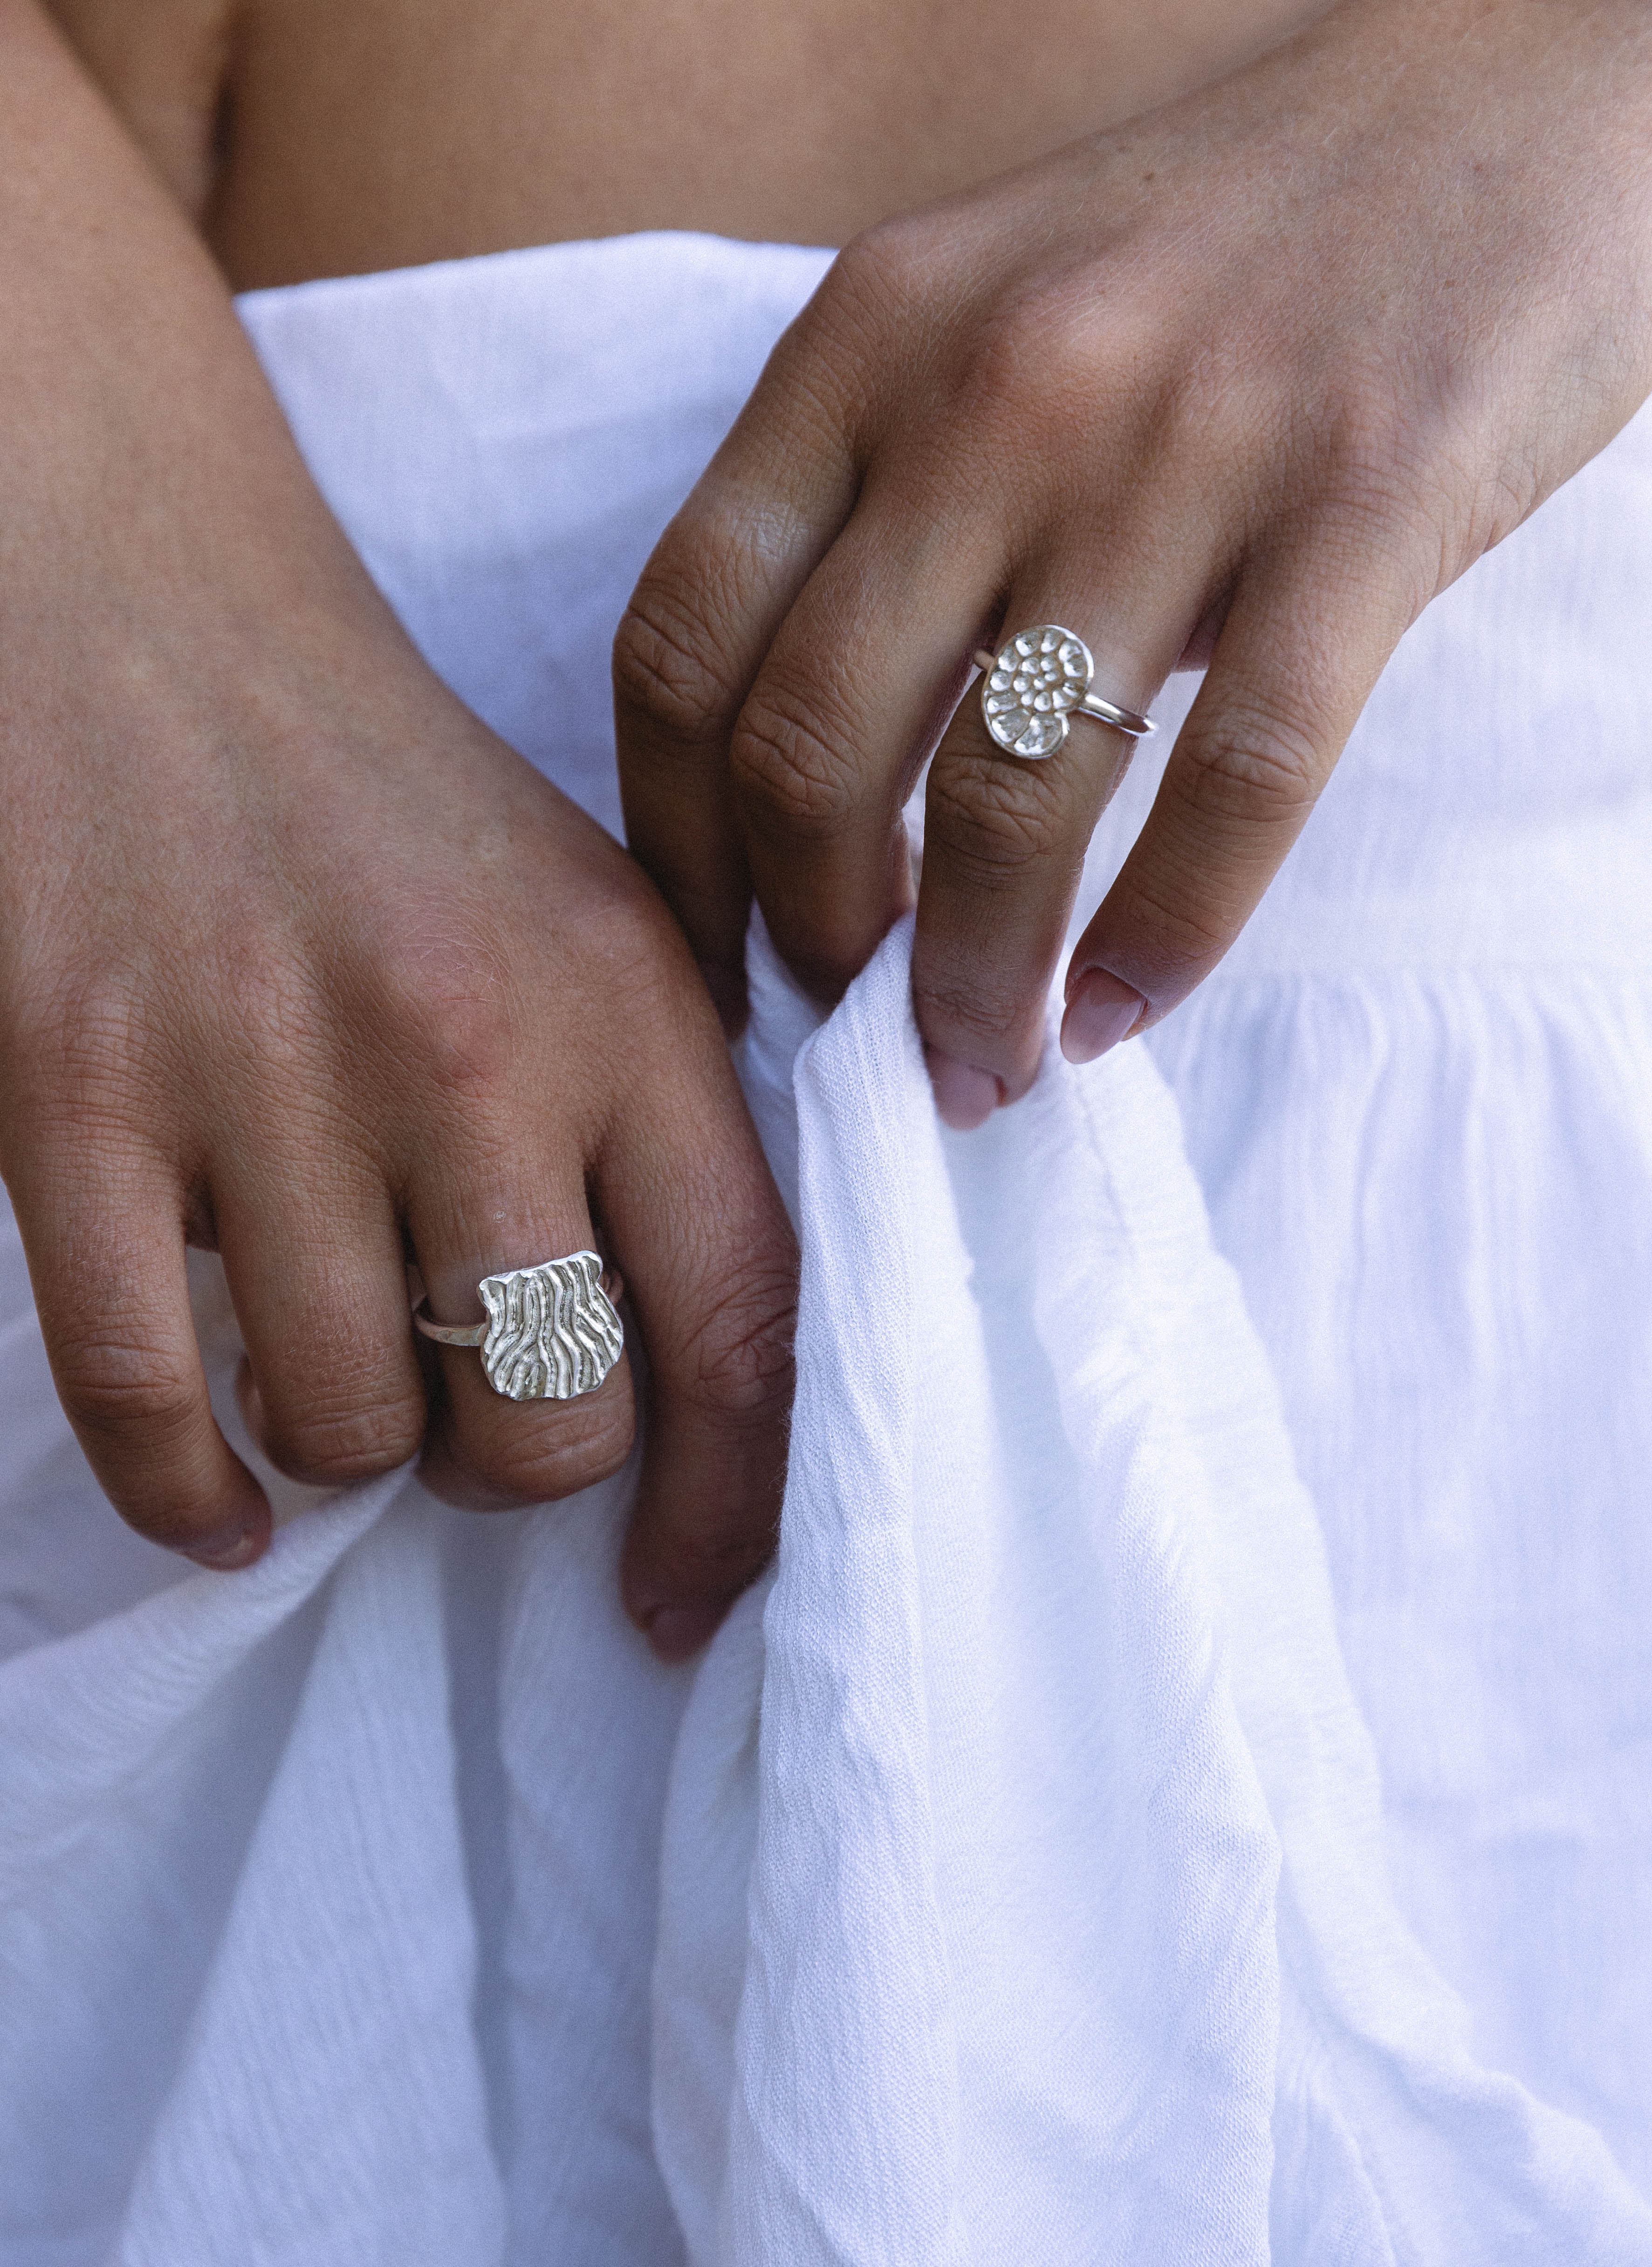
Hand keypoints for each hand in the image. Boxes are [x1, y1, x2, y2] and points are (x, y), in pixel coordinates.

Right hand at [0, 1, 793, 1656]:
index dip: (728, 1500)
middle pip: (543, 1421)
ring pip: (347, 1427)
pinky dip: (191, 1492)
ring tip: (341, 1363)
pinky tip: (227, 1501)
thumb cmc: (393, 809)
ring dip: (353, 1451)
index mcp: (623, 1002)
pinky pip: (143, 1401)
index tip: (684, 1596)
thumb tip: (733, 1369)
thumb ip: (672, 1120)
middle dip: (514, 1468)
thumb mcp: (601, 918)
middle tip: (476, 1407)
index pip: (735, 1318)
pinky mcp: (69, 1100)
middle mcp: (461, 1045)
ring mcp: (255, 1077)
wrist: (149, 621)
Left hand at [617, 0, 1651, 1125]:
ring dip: (975, 981)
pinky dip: (1165, 940)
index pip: (684, 640)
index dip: (672, 843)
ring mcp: (1183, 443)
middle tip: (849, 1036)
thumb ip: (884, 511)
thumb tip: (816, 792)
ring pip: (1011, 796)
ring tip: (982, 1070)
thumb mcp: (988, 317)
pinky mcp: (1367, 500)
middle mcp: (994, 385)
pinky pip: (1237, 782)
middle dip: (811, 941)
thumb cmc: (1224, 242)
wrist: (1511, 91)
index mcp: (867, 338)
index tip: (712, 956)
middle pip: (813, 744)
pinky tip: (1124, 1013)